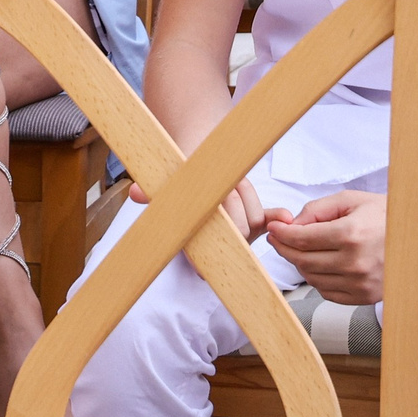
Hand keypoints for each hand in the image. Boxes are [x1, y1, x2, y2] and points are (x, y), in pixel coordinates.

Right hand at [129, 172, 281, 242]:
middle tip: (222, 185)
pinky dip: (278, 217)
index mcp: (197, 241)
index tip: (214, 215)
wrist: (200, 166)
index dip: (215, 234)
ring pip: (254, 219)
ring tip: (231, 180)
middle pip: (238, 230)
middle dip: (232, 203)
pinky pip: (270, 220)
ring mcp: (242, 232)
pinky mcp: (257, 218)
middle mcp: (222, 241)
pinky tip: (284, 215)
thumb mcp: (166, 186)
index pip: (209, 250)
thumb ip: (152, 193)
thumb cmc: (181, 179)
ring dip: (245, 194)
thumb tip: (134, 193)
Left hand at [265, 190, 385, 303]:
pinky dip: (318, 279)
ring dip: (301, 264)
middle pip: (303, 261)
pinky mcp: (364, 297)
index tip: (273, 229)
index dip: (282, 234)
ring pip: (312, 279)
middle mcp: (354, 263)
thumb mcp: (351, 200)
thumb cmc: (385, 214)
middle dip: (285, 249)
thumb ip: (317, 210)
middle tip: (278, 239)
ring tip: (301, 250)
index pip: (302, 239)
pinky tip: (320, 265)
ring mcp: (360, 284)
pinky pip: (328, 292)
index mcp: (351, 234)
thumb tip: (291, 225)